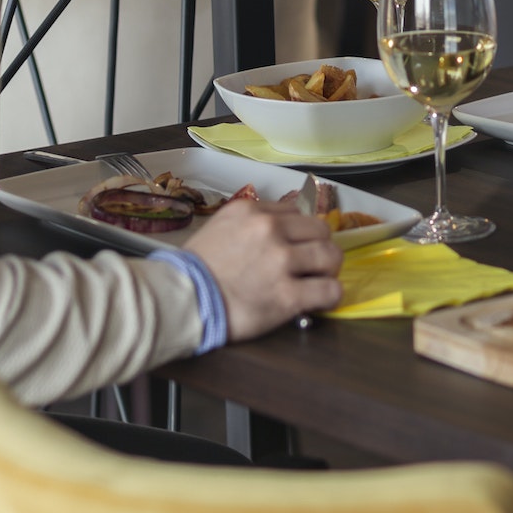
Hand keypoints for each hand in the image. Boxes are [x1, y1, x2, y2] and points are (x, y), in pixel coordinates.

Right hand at [187, 198, 342, 340]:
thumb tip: (281, 225)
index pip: (297, 212)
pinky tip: (320, 300)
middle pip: (320, 230)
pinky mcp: (288, 295)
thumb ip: (251, 222)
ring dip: (328, 270)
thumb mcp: (221, 226)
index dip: (301, 231)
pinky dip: (330, 296)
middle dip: (319, 247)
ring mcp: (281, 262)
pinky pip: (330, 291)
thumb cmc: (196, 269)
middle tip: (312, 263)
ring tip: (319, 281)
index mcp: (253, 212)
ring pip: (331, 257)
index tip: (298, 245)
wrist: (182, 300)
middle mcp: (270, 230)